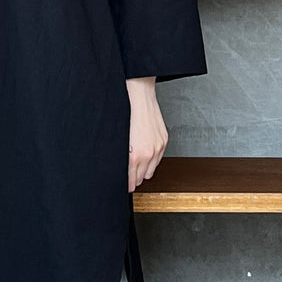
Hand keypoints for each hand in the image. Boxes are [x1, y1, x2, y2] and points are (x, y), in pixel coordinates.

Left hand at [126, 76, 166, 191]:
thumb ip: (119, 157)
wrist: (139, 96)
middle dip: (133, 179)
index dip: (125, 184)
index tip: (122, 185)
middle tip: (126, 176)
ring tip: (135, 167)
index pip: (130, 180)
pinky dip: (151, 161)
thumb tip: (117, 169)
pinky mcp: (163, 141)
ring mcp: (157, 147)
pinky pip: (158, 160)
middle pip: (140, 179)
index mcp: (134, 155)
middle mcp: (148, 153)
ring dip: (142, 172)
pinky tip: (144, 157)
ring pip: (150, 172)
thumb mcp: (118, 140)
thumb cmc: (125, 114)